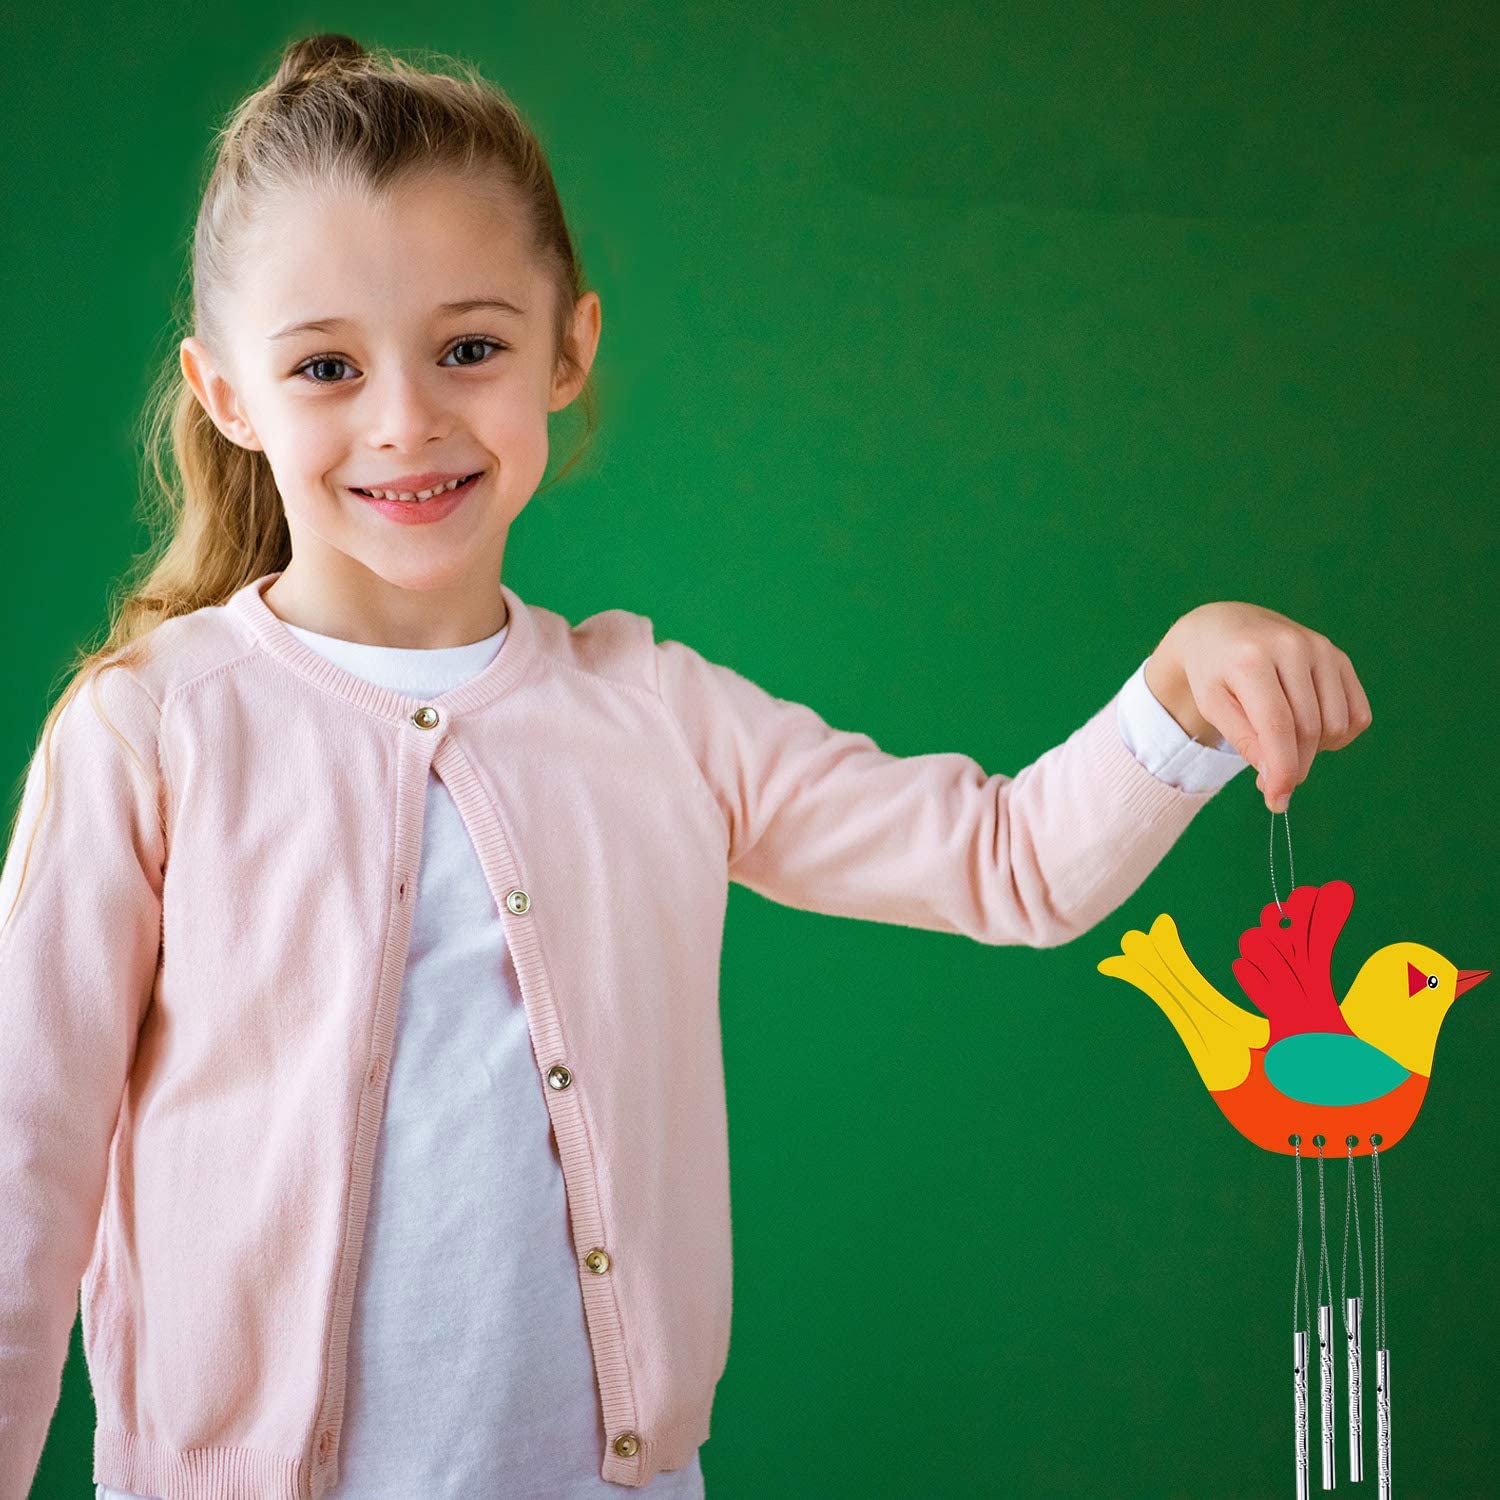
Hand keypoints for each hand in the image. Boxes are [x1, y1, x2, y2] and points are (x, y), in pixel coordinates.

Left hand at [1143, 602, 1372, 814]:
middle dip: (1293, 765)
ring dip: (1315, 750)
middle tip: (1272, 781)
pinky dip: (1338, 735)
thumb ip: (1243, 739)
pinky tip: (1309, 731)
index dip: (1282, 769)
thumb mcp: (1213, 705)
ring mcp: (1322, 649)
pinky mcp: (1339, 657)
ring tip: (1283, 745)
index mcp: (1251, 659)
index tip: (1278, 800)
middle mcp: (1292, 648)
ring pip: (1336, 725)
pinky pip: (1357, 714)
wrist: (1224, 627)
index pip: (1277, 726)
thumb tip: (1276, 778)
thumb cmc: (1213, 672)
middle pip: (1308, 729)